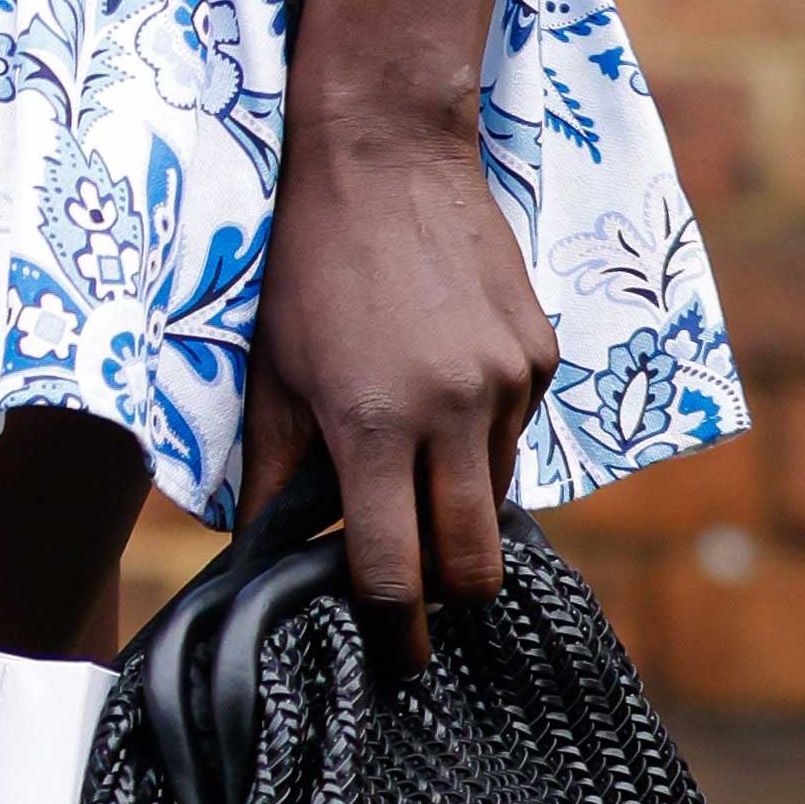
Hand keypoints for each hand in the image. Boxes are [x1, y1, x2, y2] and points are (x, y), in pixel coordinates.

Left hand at [239, 0, 555, 666]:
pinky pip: (517, 433)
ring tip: (411, 466)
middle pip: (473, 567)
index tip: (387, 655)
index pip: (392, 571)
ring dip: (459, 507)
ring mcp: (508, 384)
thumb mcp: (271, 363)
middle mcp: (453, 414)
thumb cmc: (308, 257)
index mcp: (373, 424)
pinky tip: (439, 391)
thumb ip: (272, 468)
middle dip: (445, 598)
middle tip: (413, 593)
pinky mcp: (542, 354)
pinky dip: (482, 440)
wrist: (383, 148)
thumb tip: (262, 549)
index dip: (389, 629)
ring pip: (498, 501)